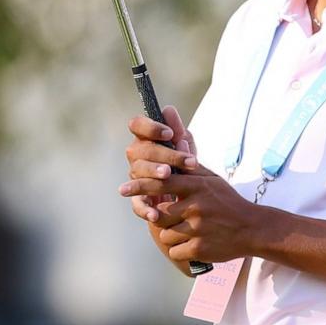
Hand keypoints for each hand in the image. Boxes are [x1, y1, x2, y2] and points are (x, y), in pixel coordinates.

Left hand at [120, 109, 259, 263]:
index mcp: (197, 187)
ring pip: (166, 234)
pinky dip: (181, 249)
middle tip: (168, 216)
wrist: (252, 228)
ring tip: (190, 230)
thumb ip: (190, 166)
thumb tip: (177, 139)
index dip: (140, 186)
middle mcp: (196, 206)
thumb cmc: (228, 202)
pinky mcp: (199, 248)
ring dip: (173, 234)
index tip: (122, 188)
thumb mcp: (212, 180)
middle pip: (159, 214)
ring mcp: (197, 228)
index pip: (162, 183)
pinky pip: (175, 251)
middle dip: (160, 217)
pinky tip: (195, 243)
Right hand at [122, 106, 191, 235]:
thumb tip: (169, 110)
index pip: (137, 125)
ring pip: (137, 171)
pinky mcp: (138, 199)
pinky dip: (145, 209)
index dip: (150, 127)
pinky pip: (137, 203)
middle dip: (163, 153)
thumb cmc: (184, 163)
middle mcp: (137, 156)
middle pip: (140, 149)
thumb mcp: (186, 146)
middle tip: (183, 160)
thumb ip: (178, 131)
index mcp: (146, 139)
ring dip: (153, 172)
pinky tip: (155, 214)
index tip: (170, 134)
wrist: (190, 194)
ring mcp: (135, 177)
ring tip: (168, 175)